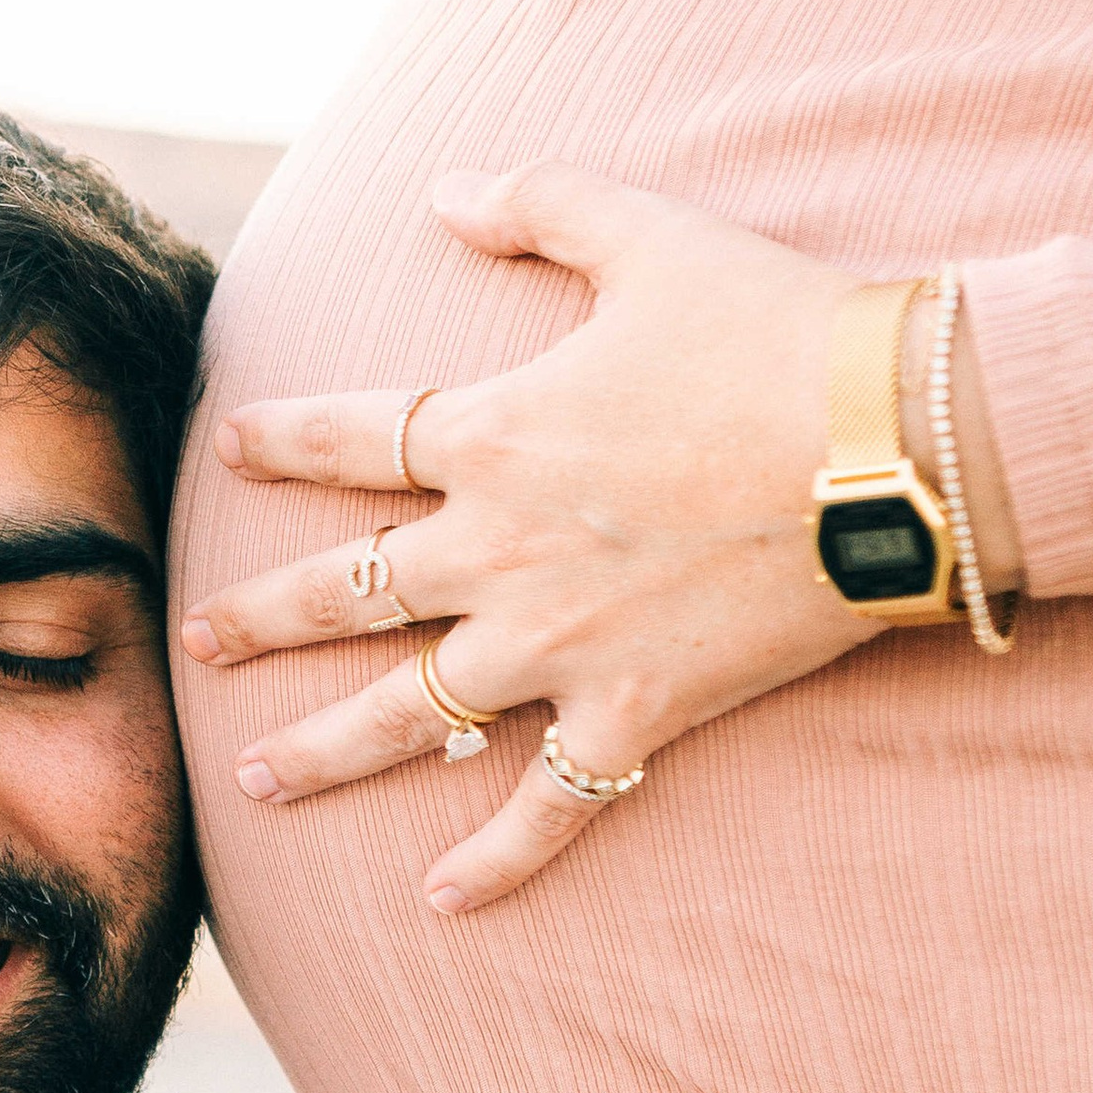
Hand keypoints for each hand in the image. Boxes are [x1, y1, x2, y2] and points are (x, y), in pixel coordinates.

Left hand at [180, 166, 938, 912]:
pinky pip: (548, 805)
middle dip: (259, 619)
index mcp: (491, 434)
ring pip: (407, 715)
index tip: (227, 449)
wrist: (896, 441)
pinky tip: (439, 902)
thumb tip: (446, 190)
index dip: (280, 442)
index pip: (350, 438)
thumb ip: (538, 202)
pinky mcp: (634, 712)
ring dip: (322, 751)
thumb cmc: (778, 328)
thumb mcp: (648, 231)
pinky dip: (496, 859)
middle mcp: (499, 551)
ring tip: (253, 780)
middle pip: (345, 593)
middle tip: (195, 641)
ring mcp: (559, 645)